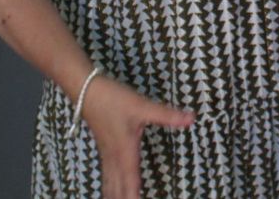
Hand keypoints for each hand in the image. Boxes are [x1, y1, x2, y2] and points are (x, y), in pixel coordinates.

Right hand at [79, 74, 194, 198]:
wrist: (86, 91)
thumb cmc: (113, 99)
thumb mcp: (142, 106)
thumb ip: (166, 115)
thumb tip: (191, 118)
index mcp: (125, 153)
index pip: (131, 185)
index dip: (135, 198)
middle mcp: (115, 158)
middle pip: (118, 189)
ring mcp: (107, 155)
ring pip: (110, 184)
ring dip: (115, 196)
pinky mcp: (103, 149)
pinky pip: (106, 175)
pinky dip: (109, 187)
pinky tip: (110, 189)